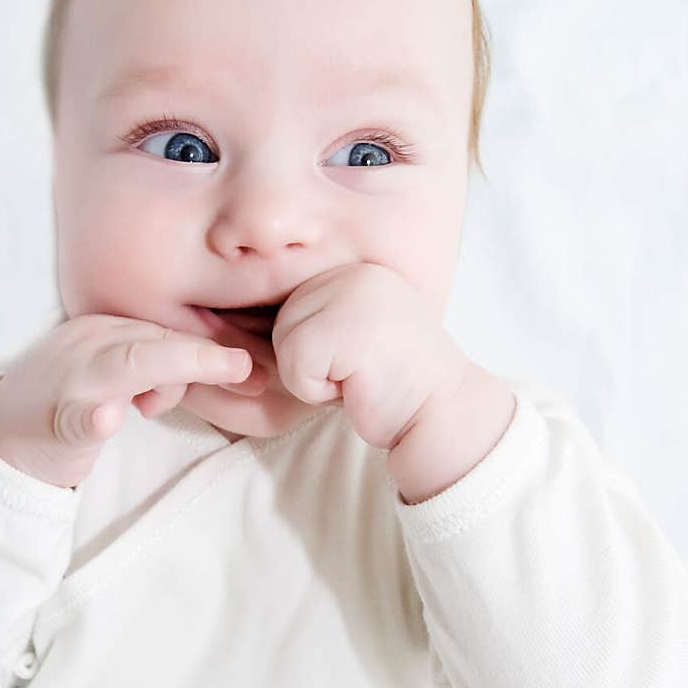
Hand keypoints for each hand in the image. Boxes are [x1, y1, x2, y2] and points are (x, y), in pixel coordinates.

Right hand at [0, 314, 253, 488]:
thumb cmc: (71, 403)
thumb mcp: (121, 376)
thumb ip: (163, 370)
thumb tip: (230, 372)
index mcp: (105, 330)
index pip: (165, 332)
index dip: (213, 350)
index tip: (256, 370)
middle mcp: (87, 345)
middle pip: (153, 342)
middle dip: (206, 357)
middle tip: (251, 373)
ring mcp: (68, 382)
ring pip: (122, 367)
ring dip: (169, 372)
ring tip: (219, 373)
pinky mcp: (52, 423)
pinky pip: (74, 417)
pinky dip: (94, 417)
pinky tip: (110, 418)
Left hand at [271, 263, 468, 451]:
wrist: (445, 416)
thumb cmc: (394, 386)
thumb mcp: (354, 335)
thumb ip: (319, 318)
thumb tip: (242, 324)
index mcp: (353, 271)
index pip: (291, 308)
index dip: (314, 351)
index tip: (357, 362)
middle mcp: (352, 273)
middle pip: (282, 324)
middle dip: (310, 364)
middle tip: (358, 374)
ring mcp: (352, 296)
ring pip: (284, 343)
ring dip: (313, 378)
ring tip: (358, 378)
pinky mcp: (347, 328)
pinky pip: (295, 366)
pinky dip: (317, 391)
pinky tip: (357, 388)